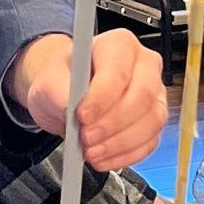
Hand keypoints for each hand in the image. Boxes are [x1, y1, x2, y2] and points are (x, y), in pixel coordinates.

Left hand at [8, 29, 167, 172]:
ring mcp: (154, 94)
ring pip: (151, 122)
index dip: (102, 97)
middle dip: (113, 123)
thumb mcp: (49, 80)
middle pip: (143, 96)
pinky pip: (150, 142)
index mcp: (119, 45)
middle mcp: (144, 66)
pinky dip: (126, 155)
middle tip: (86, 138)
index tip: (82, 116)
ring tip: (91, 152)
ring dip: (119, 143)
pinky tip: (103, 158)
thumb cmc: (63, 79)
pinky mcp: (153, 121)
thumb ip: (58, 92)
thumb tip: (70, 109)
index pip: (119, 70)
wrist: (66, 94)